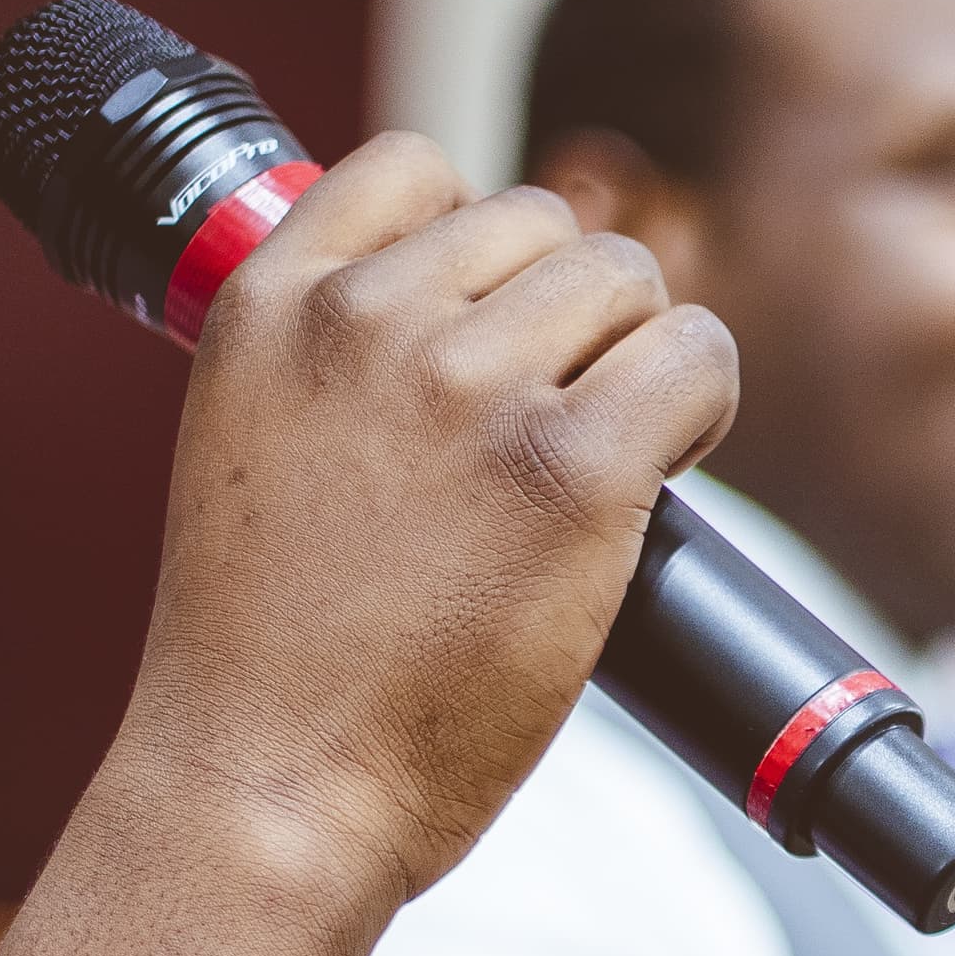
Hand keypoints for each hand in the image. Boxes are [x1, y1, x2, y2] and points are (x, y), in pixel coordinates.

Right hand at [120, 134, 741, 910]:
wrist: (270, 787)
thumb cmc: (271, 660)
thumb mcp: (253, 446)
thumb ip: (335, 359)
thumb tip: (472, 311)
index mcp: (268, 300)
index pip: (413, 168)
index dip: (481, 246)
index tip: (492, 334)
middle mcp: (368, 318)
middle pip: (544, 227)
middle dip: (572, 316)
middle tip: (557, 422)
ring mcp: (469, 386)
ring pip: (630, 281)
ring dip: (640, 358)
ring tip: (604, 455)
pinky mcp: (570, 468)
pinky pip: (696, 360)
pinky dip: (701, 405)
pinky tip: (662, 470)